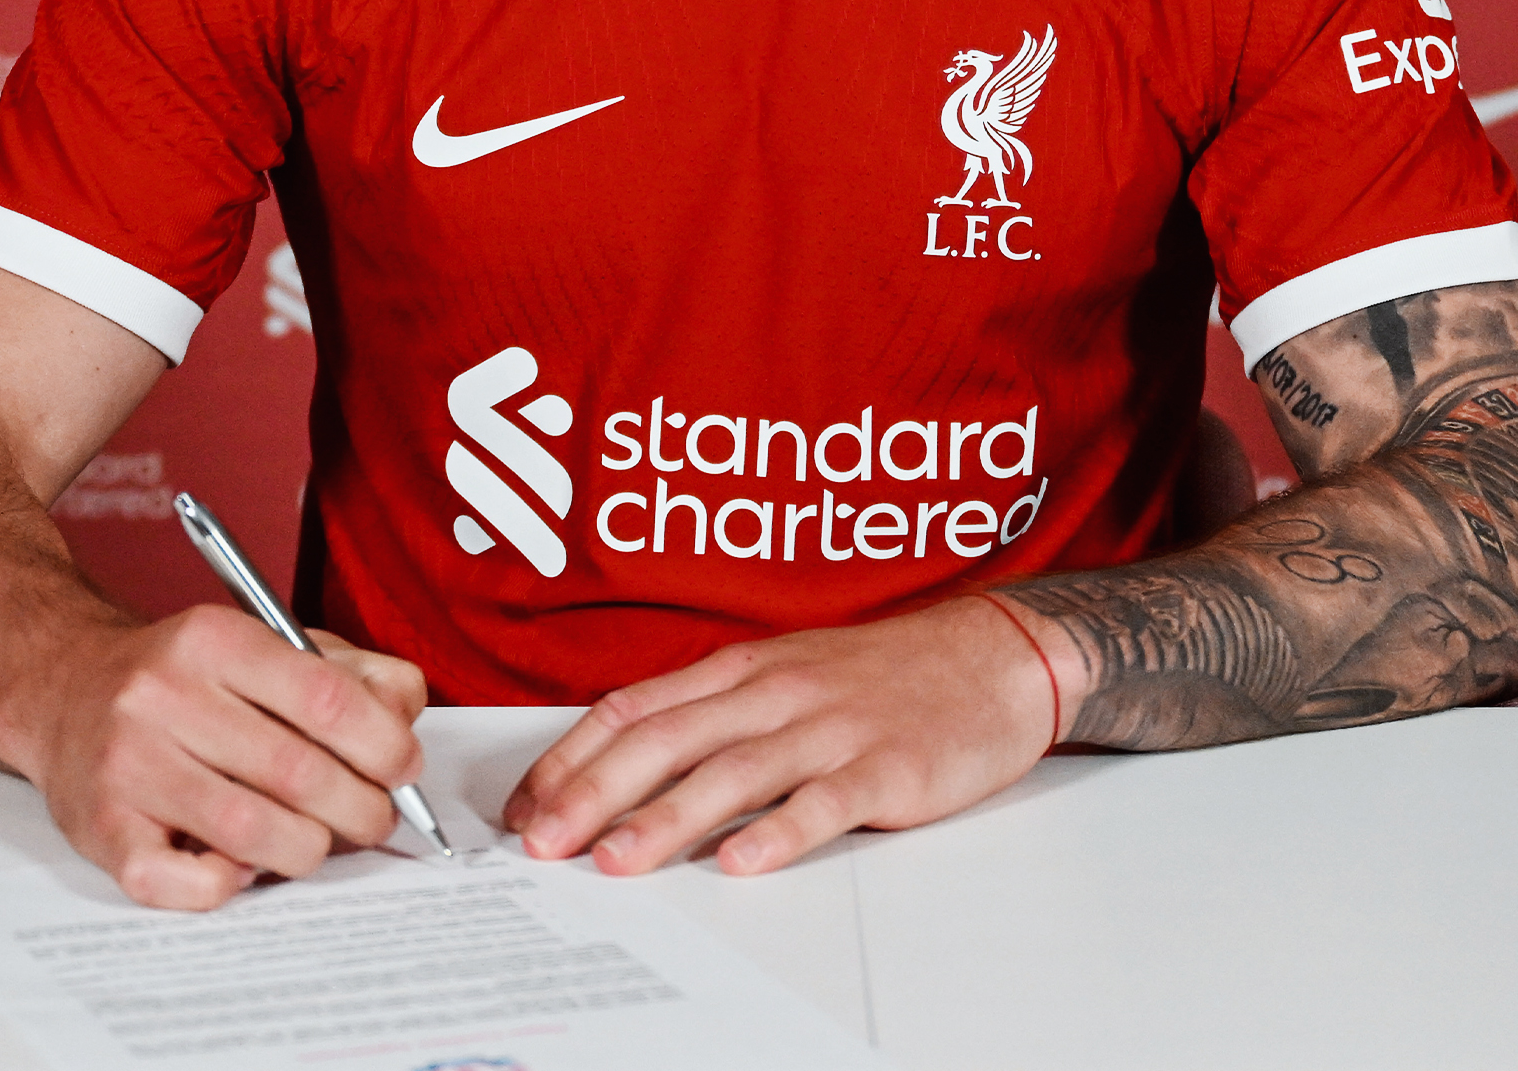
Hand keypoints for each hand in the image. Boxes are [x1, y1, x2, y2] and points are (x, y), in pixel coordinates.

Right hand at [0, 605, 427, 910]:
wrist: (66, 690)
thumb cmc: (187, 676)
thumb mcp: (269, 644)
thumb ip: (351, 673)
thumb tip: (405, 719)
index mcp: (215, 640)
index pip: (325, 697)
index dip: (382, 744)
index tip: (404, 767)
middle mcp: (163, 696)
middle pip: (295, 771)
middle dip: (358, 809)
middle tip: (374, 818)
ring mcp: (127, 765)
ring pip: (249, 832)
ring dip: (305, 850)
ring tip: (315, 841)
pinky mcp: (101, 830)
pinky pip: (179, 882)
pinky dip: (226, 884)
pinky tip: (239, 864)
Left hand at [502, 596, 1057, 877]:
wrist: (992, 655)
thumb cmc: (882, 672)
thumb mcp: (786, 672)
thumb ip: (714, 713)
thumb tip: (626, 767)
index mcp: (743, 669)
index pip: (636, 708)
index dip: (572, 757)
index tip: (524, 807)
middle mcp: (775, 691)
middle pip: (668, 739)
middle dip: (595, 793)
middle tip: (543, 843)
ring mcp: (830, 727)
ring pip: (733, 771)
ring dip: (667, 818)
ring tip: (617, 861)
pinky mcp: (886, 767)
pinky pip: (825, 801)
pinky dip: (780, 833)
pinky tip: (743, 863)